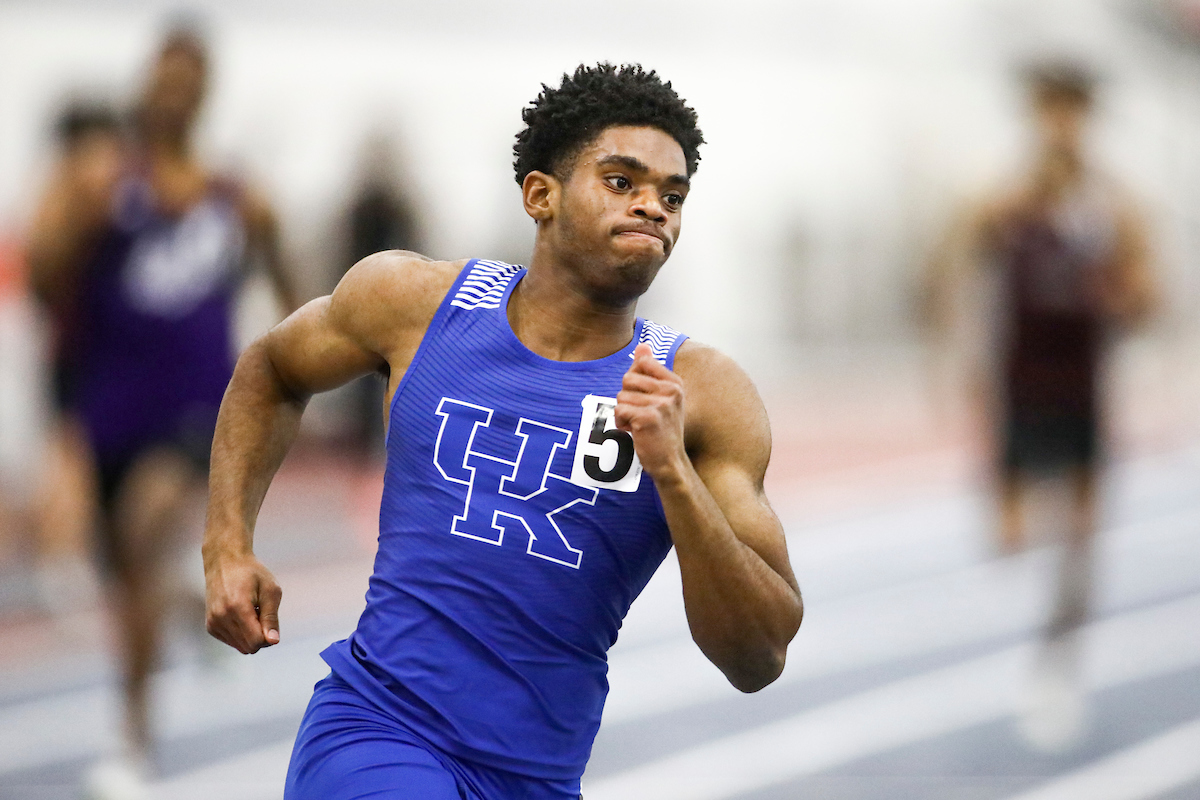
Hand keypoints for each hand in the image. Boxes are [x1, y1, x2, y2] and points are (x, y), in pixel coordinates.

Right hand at [204, 551, 281, 653]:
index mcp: (237, 608)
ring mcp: (213, 623)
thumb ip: (272, 618)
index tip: (270, 621)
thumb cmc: (252, 573)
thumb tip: (273, 641)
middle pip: (249, 647)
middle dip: (261, 638)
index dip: (269, 637)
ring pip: (240, 647)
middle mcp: (221, 618)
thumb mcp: (270, 590)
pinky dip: (241, 634)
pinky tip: (241, 615)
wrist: (224, 561)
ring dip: (251, 636)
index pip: (256, 641)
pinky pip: (232, 641)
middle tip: (262, 615)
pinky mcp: (210, 626)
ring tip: (252, 613)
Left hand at [615, 343, 687, 482]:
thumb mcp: (661, 397)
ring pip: (621, 396)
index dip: (634, 381)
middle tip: (640, 414)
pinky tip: (634, 431)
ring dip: (624, 413)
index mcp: (675, 382)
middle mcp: (671, 390)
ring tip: (638, 424)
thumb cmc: (663, 430)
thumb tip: (642, 345)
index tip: (643, 398)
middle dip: (626, 398)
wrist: (670, 461)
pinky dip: (621, 423)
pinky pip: (619, 410)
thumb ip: (650, 370)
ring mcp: (661, 404)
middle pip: (627, 378)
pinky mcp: (648, 418)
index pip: (641, 362)